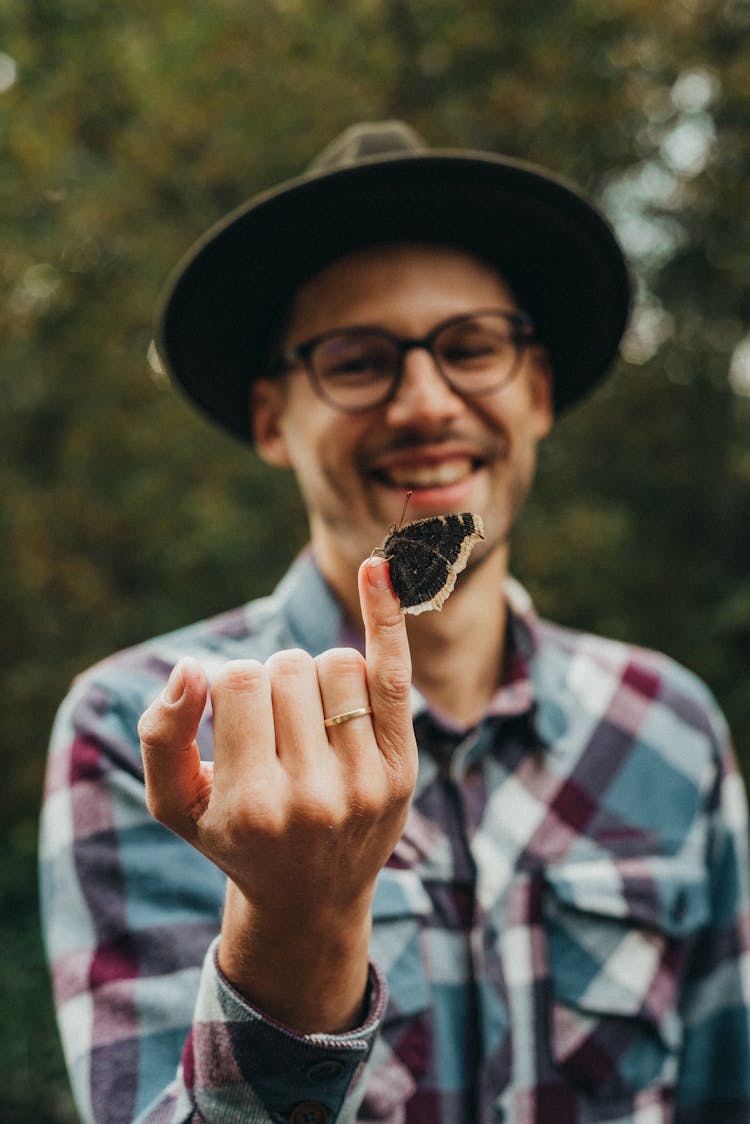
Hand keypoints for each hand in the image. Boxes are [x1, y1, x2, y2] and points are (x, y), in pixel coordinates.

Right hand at [138, 556, 417, 1031]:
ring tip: (307, 724)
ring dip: (315, 678)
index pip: (238, 679)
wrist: (311, 899)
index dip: (230, 684)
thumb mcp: (175, 803)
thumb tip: (191, 668)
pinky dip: (385, 618)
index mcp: (250, 804)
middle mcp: (313, 796)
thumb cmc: (234, 838)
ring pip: (336, 664)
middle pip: (289, 666)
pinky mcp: (401, 768)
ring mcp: (365, 782)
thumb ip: (161, 734)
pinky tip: (376, 570)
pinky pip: (393, 674)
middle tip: (272, 731)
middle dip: (272, 682)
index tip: (234, 718)